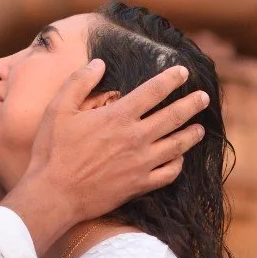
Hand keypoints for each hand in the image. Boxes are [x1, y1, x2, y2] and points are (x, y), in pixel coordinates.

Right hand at [4, 62, 207, 255]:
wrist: (54, 194)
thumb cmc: (52, 151)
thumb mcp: (58, 109)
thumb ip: (79, 82)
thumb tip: (99, 63)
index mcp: (118, 116)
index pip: (154, 91)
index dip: (171, 79)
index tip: (183, 72)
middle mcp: (135, 138)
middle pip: (174, 116)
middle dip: (192, 104)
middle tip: (204, 97)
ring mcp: (141, 163)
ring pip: (177, 145)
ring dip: (191, 134)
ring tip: (200, 128)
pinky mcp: (139, 185)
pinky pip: (168, 173)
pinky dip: (178, 164)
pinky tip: (179, 159)